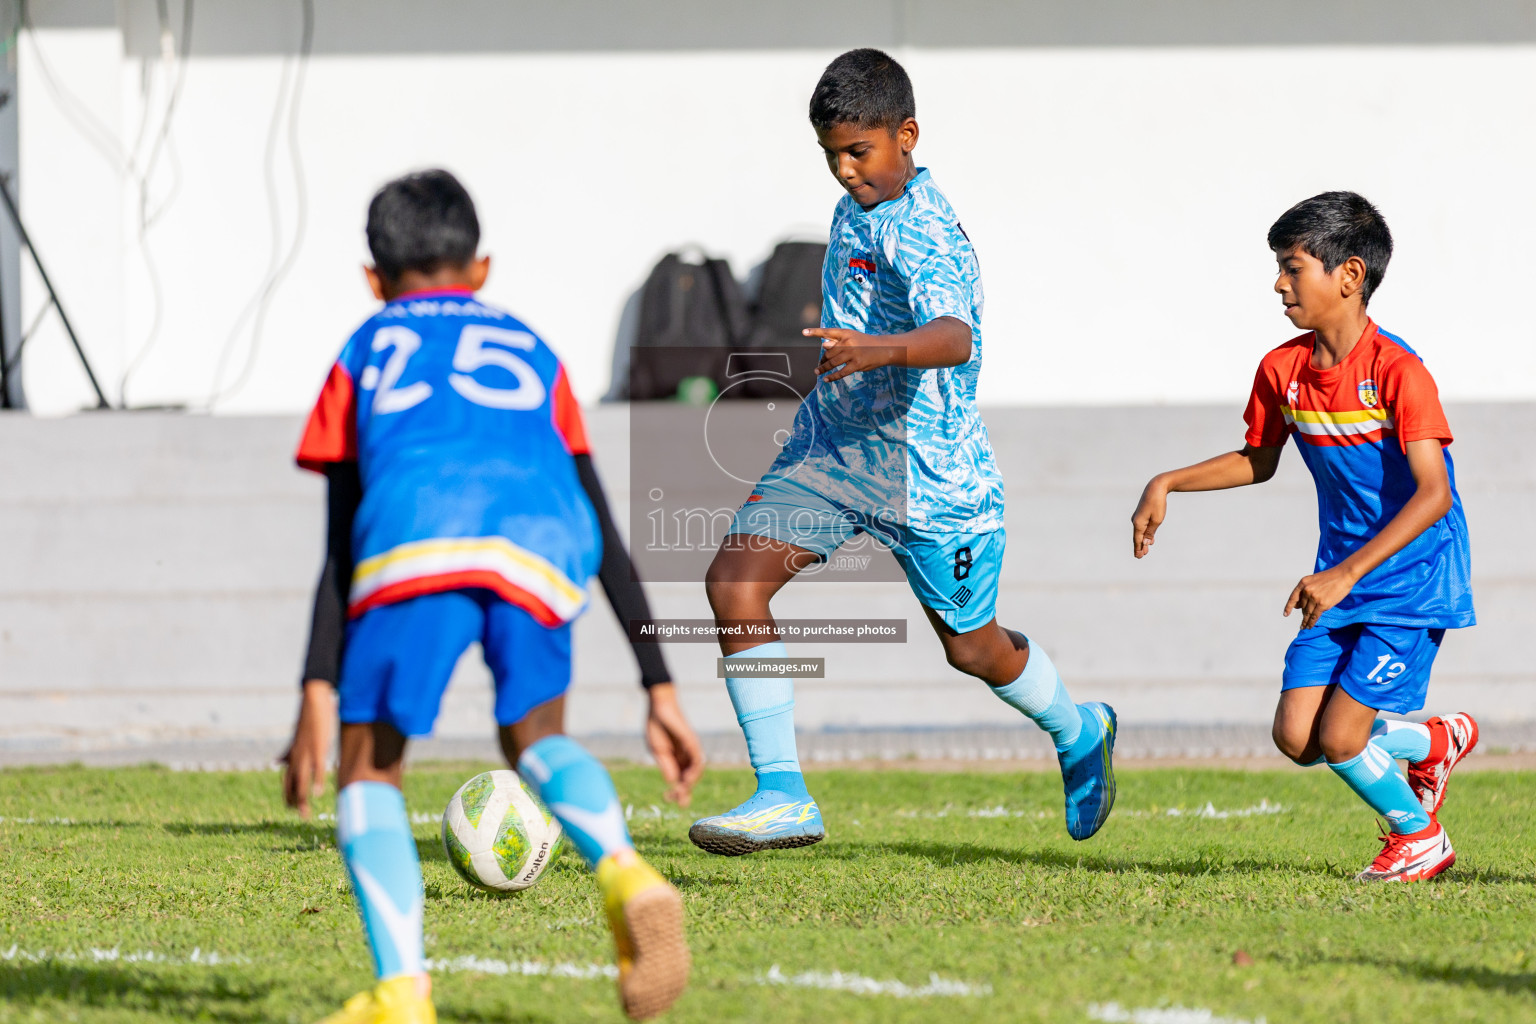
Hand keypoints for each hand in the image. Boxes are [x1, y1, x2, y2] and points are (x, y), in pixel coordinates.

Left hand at [281, 680, 335, 818]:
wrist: (313, 699)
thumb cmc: (308, 718)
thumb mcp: (296, 739)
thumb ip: (287, 752)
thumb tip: (275, 762)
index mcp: (292, 755)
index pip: (287, 780)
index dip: (288, 794)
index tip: (291, 808)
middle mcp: (296, 756)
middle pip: (292, 784)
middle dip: (294, 801)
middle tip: (300, 816)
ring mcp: (306, 753)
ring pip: (301, 780)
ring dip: (302, 798)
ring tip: (304, 813)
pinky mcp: (318, 747)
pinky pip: (316, 768)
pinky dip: (317, 781)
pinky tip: (318, 793)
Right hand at [643, 683, 704, 806]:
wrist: (658, 707)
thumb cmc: (656, 726)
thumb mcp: (658, 751)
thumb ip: (666, 766)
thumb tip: (672, 782)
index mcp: (676, 759)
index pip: (681, 779)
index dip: (676, 791)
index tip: (668, 799)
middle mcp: (686, 756)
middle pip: (690, 777)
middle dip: (685, 791)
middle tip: (679, 803)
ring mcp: (690, 749)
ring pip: (696, 770)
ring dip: (691, 783)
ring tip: (683, 791)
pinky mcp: (692, 742)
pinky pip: (697, 758)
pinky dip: (694, 770)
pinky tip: (687, 778)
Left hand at [803, 328, 900, 382]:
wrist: (883, 349)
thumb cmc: (864, 343)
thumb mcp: (852, 337)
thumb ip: (838, 340)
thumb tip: (823, 344)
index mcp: (846, 333)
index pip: (827, 332)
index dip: (815, 332)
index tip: (803, 332)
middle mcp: (848, 342)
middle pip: (828, 351)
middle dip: (823, 359)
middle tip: (820, 364)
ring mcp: (852, 354)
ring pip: (832, 362)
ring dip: (823, 368)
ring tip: (817, 371)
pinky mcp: (856, 365)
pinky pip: (841, 372)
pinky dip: (832, 377)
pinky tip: (826, 379)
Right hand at [1131, 477, 1168, 557]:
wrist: (1155, 488)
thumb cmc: (1157, 504)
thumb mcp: (1157, 520)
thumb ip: (1150, 532)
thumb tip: (1145, 542)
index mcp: (1138, 524)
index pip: (1138, 540)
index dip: (1138, 549)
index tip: (1138, 557)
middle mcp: (1136, 521)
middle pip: (1137, 537)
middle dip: (1139, 546)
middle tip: (1140, 556)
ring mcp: (1138, 517)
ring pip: (1140, 532)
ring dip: (1142, 541)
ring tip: (1145, 550)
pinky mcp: (1141, 514)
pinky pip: (1142, 526)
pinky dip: (1144, 533)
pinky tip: (1148, 538)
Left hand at [1284, 565, 1356, 629]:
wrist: (1344, 575)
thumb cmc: (1331, 577)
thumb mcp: (1313, 580)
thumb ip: (1305, 591)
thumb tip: (1297, 606)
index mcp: (1303, 583)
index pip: (1293, 597)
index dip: (1288, 607)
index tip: (1285, 614)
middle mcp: (1306, 590)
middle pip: (1302, 606)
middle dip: (1303, 613)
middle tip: (1302, 622)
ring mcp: (1314, 597)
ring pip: (1307, 612)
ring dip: (1305, 620)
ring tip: (1304, 626)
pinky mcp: (1322, 604)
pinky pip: (1314, 616)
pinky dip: (1311, 622)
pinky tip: (1309, 626)